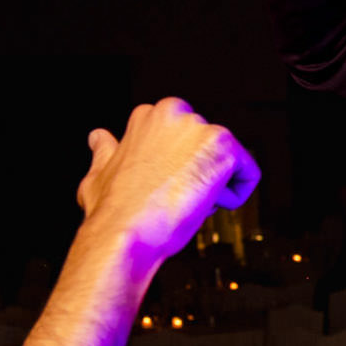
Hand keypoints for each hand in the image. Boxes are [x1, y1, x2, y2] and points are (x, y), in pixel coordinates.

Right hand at [75, 99, 259, 270]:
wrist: (124, 234)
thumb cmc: (112, 212)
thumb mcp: (99, 174)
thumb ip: (104, 151)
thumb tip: (98, 137)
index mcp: (149, 115)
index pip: (185, 144)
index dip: (176, 175)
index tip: (161, 190)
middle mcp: (175, 111)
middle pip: (208, 153)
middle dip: (197, 179)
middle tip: (173, 199)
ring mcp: (200, 125)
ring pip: (227, 164)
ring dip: (212, 189)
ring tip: (183, 203)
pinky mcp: (223, 145)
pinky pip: (248, 175)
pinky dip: (233, 198)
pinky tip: (201, 204)